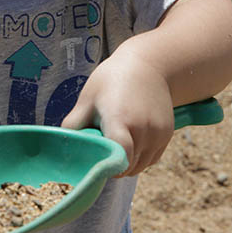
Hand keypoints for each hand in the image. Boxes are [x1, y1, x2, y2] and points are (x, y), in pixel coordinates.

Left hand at [61, 47, 173, 176]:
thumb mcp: (87, 99)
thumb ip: (74, 125)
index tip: (98, 162)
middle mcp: (143, 129)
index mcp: (121, 119)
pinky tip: (130, 141)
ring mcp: (158, 133)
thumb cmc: (111, 80)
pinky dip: (139, 158)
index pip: (121, 158)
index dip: (109, 167)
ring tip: (115, 143)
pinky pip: (151, 159)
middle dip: (113, 166)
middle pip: (128, 167)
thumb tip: (64, 147)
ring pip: (140, 166)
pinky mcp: (167, 135)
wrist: (148, 65)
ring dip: (127, 164)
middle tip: (101, 150)